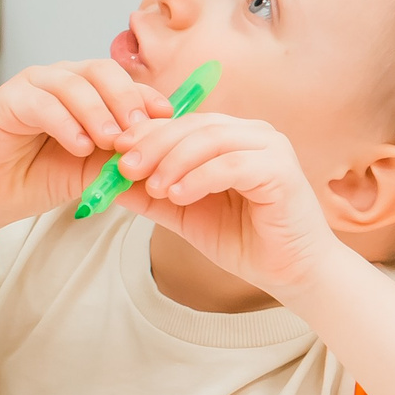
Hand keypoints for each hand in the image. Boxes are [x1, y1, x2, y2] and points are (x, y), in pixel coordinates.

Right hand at [0, 61, 171, 224]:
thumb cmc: (45, 175)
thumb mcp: (96, 166)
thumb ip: (125, 154)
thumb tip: (168, 152)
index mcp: (88, 88)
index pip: (125, 81)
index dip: (148, 96)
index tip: (169, 118)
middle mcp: (62, 79)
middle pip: (103, 71)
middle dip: (126, 99)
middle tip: (140, 130)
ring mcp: (33, 85)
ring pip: (74, 83)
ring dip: (98, 112)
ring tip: (111, 141)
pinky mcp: (7, 100)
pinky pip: (42, 104)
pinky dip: (66, 124)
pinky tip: (80, 146)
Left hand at [111, 112, 340, 295]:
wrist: (290, 272)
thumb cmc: (245, 240)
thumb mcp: (185, 213)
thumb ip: (152, 195)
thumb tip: (104, 180)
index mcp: (234, 137)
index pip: (184, 122)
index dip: (147, 132)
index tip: (114, 152)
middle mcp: (255, 134)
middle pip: (195, 125)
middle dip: (154, 144)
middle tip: (125, 168)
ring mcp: (272, 148)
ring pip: (211, 139)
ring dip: (174, 161)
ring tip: (153, 187)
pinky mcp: (281, 170)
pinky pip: (232, 164)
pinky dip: (200, 178)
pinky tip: (179, 195)